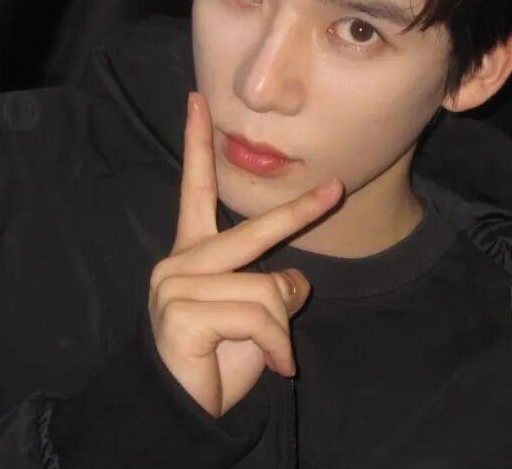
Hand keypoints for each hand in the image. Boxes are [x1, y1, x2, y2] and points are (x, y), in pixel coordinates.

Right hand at [148, 91, 341, 417]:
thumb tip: (296, 280)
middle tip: (334, 190)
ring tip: (272, 354)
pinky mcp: (182, 312)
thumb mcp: (255, 317)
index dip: (197, 144)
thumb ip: (271, 287)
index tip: (197, 99)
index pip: (196, 189)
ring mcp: (177, 285)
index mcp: (193, 254)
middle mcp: (180, 262)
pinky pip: (258, 315)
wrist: (183, 412)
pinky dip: (275, 344)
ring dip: (281, 329)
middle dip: (299, 212)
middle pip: (253, 231)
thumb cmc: (218, 360)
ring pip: (266, 288)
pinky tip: (269, 364)